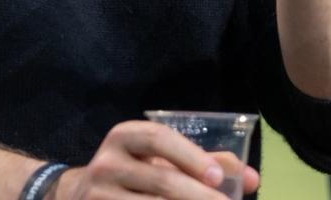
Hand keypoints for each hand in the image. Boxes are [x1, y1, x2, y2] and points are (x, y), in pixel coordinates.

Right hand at [55, 121, 258, 198]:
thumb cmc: (134, 173)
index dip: (190, 156)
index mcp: (124, 137)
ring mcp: (98, 195)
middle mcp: (107, 163)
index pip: (159, 139)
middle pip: (161, 180)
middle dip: (199, 197)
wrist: (78, 196)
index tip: (216, 177)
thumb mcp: (159, 159)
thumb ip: (204, 163)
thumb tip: (252, 179)